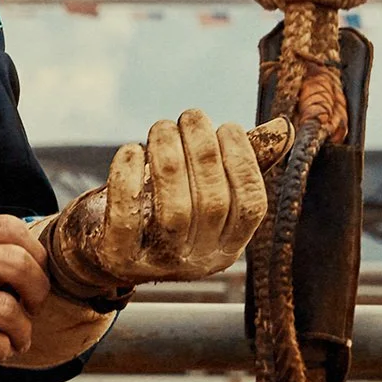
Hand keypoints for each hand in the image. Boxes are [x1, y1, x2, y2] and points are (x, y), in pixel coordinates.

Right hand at [0, 214, 50, 381]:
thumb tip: (30, 260)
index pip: (9, 226)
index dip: (36, 253)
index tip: (36, 275)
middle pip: (17, 262)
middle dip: (38, 291)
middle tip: (34, 308)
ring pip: (7, 307)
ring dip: (22, 330)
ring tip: (17, 339)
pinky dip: (2, 350)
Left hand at [42, 110, 283, 299]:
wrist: (99, 256)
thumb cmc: (157, 211)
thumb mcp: (198, 193)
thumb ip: (235, 167)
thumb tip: (282, 129)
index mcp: (227, 247)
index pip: (251, 206)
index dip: (243, 162)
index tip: (228, 126)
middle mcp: (198, 262)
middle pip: (211, 203)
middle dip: (202, 150)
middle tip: (190, 115)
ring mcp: (158, 265)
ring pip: (174, 210)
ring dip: (169, 158)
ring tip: (162, 125)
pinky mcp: (118, 258)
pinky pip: (127, 218)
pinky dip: (127, 180)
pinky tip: (129, 150)